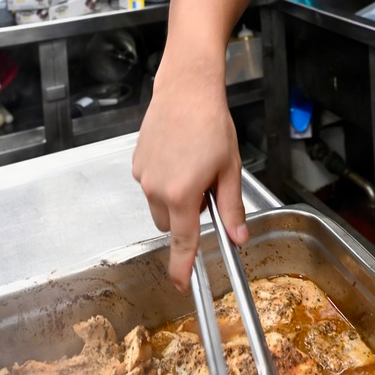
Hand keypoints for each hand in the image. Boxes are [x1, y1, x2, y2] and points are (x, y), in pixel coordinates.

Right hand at [132, 69, 247, 289]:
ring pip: (158, 204)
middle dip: (186, 217)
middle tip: (206, 189)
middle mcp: (156, 188)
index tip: (181, 285)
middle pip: (170, 224)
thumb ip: (232, 207)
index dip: (182, 266)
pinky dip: (163, 180)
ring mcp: (143, 175)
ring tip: (192, 166)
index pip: (182, 241)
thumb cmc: (211, 124)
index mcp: (182, 194)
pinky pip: (150, 184)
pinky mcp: (136, 162)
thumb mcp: (230, 168)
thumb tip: (238, 238)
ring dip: (174, 198)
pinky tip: (178, 156)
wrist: (186, 90)